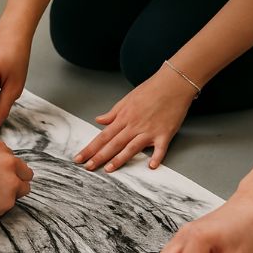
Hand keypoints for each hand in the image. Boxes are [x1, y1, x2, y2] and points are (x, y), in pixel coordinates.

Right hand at [0, 141, 33, 217]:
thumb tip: (1, 171)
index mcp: (1, 148)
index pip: (15, 160)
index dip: (7, 170)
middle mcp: (10, 162)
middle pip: (26, 174)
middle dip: (16, 180)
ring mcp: (11, 182)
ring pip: (22, 190)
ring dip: (11, 194)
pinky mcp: (8, 200)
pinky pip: (9, 205)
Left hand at [74, 67, 194, 171]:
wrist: (173, 83)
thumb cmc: (151, 89)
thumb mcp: (127, 99)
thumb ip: (112, 113)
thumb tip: (99, 120)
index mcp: (123, 118)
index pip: (103, 136)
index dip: (90, 148)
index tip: (79, 158)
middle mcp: (134, 126)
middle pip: (113, 144)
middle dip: (99, 157)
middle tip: (87, 167)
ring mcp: (149, 130)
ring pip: (131, 147)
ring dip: (119, 159)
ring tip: (109, 169)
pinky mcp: (165, 133)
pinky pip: (160, 148)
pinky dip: (156, 157)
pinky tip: (151, 166)